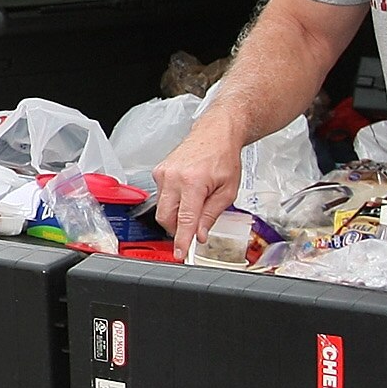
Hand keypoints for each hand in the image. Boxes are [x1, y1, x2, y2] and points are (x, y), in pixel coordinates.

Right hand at [150, 116, 247, 255]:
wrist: (214, 134)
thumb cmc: (224, 158)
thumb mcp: (228, 191)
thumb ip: (211, 215)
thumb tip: (200, 234)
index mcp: (193, 182)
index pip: (185, 219)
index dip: (182, 240)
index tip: (180, 253)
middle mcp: (174, 177)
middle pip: (166, 217)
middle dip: (178, 229)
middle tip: (193, 229)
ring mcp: (163, 173)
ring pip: (162, 208)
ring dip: (176, 214)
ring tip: (195, 202)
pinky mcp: (158, 172)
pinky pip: (161, 196)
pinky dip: (173, 202)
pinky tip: (187, 192)